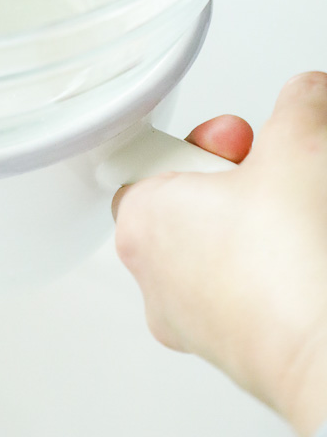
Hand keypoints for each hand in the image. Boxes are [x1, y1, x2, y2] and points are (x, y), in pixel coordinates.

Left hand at [112, 73, 326, 434]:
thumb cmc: (292, 266)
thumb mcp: (297, 145)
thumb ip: (296, 105)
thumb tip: (305, 95)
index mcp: (142, 222)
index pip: (151, 160)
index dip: (203, 141)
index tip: (237, 140)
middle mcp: (156, 280)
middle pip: (189, 202)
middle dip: (239, 179)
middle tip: (276, 175)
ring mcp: (194, 324)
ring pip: (221, 249)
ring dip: (261, 223)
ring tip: (299, 217)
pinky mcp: (236, 353)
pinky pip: (248, 292)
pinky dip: (276, 270)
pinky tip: (306, 258)